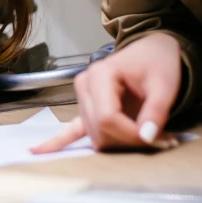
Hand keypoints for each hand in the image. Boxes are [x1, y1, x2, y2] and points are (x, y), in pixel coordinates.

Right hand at [32, 32, 181, 153]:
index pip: (107, 118)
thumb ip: (156, 111)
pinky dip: (55, 142)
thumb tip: (147, 138)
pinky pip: (69, 129)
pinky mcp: (84, 107)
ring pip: (94, 136)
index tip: (159, 138)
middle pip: (99, 130)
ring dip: (120, 143)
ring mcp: (81, 98)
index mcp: (99, 75)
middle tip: (162, 139)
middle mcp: (83, 86)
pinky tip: (36, 152)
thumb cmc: (157, 62)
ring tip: (148, 136)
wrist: (151, 50)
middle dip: (128, 141)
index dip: (131, 134)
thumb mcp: (165, 83)